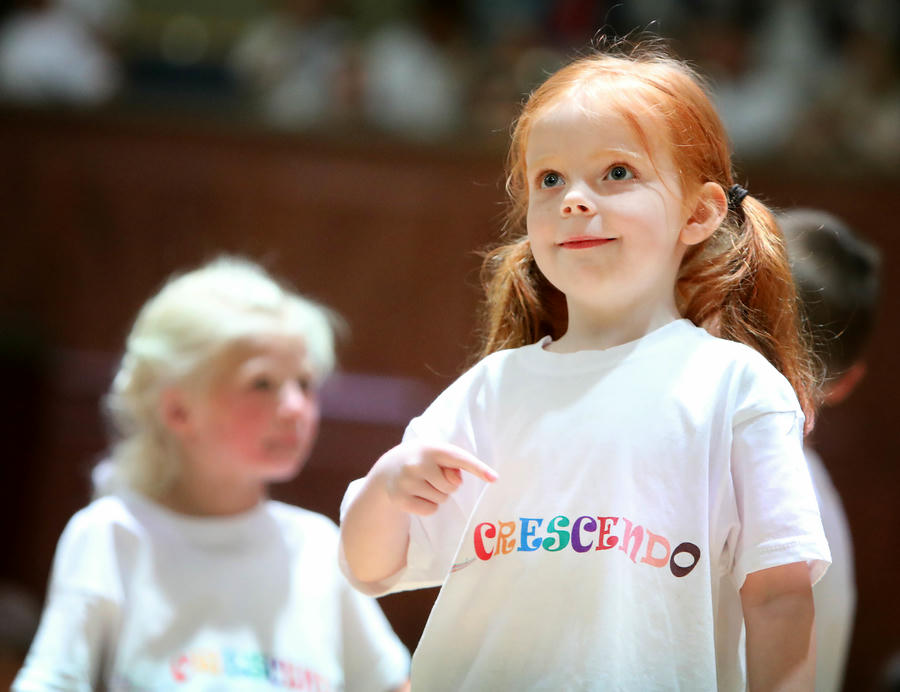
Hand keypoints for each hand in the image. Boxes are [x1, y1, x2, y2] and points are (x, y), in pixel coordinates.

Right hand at [372, 441, 497, 515]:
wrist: (387, 469)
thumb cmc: (421, 460)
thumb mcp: (434, 454)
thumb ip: (451, 464)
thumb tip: (456, 482)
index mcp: (431, 448)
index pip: (459, 458)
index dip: (478, 468)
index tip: (494, 478)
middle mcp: (417, 463)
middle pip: (452, 486)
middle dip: (447, 485)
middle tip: (431, 476)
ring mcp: (407, 482)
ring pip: (441, 499)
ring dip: (437, 495)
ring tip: (422, 484)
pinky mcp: (400, 499)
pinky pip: (430, 510)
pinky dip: (428, 506)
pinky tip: (416, 495)